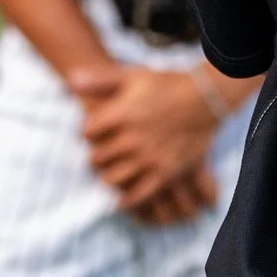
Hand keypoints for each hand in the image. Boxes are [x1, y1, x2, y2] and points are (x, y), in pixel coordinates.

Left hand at [68, 63, 220, 218]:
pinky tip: (121, 201)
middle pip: (98, 158)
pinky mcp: (166, 172)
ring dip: (107, 178)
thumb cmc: (167, 84)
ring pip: (113, 178)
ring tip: (109, 174)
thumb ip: (100, 80)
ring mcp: (149, 158)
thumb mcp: (132, 75)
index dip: (87, 133)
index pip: (88, 132)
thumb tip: (71, 78)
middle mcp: (131, 138)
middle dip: (95, 157)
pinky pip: (139, 195)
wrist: (206, 97)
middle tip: (97, 157)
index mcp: (120, 114)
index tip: (91, 134)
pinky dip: (127, 201)